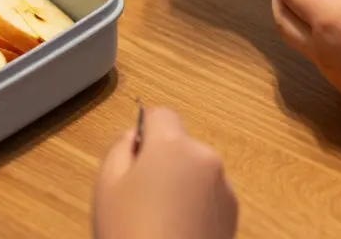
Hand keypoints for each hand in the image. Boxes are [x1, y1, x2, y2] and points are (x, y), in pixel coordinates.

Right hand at [93, 107, 237, 238]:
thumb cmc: (129, 231)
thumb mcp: (107, 186)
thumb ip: (119, 149)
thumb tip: (135, 136)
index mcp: (173, 145)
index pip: (161, 114)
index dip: (144, 132)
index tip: (132, 161)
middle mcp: (205, 158)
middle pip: (180, 145)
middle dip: (162, 163)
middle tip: (139, 199)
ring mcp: (224, 187)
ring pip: (196, 172)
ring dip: (181, 185)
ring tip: (160, 222)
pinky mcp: (233, 214)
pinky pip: (209, 196)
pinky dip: (196, 206)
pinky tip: (179, 233)